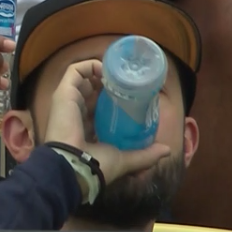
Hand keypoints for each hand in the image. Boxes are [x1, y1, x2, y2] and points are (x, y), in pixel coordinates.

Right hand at [41, 59, 169, 183]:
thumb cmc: (96, 164)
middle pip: (92, 91)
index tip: (131, 96)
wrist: (75, 165)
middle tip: (127, 82)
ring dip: (101, 72)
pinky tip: (108, 69)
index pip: (99, 109)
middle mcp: (77, 113)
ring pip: (84, 79)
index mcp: (86, 129)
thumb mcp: (125, 159)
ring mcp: (69, 101)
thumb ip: (145, 155)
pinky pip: (75, 71)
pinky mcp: (64, 92)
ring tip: (119, 72)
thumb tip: (166, 150)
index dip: (114, 100)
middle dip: (110, 84)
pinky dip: (90, 65)